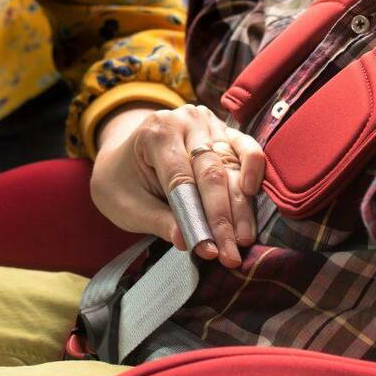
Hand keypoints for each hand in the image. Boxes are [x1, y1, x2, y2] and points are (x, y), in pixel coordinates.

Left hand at [90, 104, 264, 267]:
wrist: (121, 158)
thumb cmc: (122, 182)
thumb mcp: (128, 206)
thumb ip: (159, 222)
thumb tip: (187, 242)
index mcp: (155, 133)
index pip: (182, 179)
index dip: (197, 217)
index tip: (208, 250)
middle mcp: (185, 121)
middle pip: (211, 172)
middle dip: (222, 218)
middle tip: (230, 254)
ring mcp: (207, 123)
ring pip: (232, 166)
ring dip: (241, 206)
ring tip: (243, 239)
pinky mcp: (224, 131)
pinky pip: (245, 147)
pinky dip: (254, 168)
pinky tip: (251, 194)